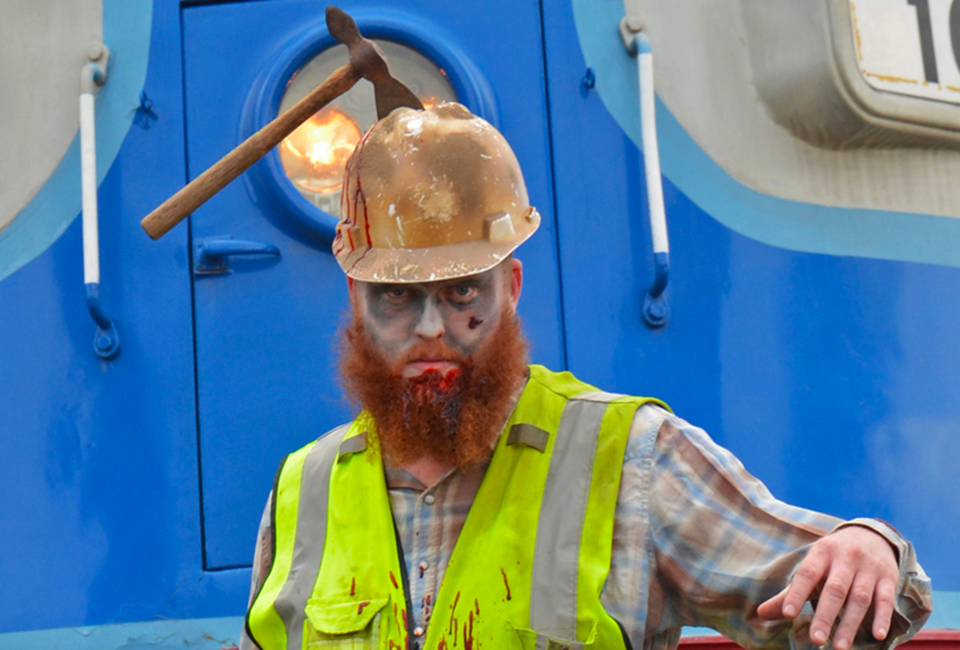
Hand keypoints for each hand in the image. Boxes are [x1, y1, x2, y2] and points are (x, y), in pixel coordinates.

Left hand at [757, 526, 898, 649]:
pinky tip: (877, 636)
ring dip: (850, 624)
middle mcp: (845, 558)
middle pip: (834, 589)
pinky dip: (882, 618)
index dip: (797, 593)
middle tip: (816, 640)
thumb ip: (790, 592)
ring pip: (859, 598)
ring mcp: (868, 568)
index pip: (806, 574)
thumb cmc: (834, 558)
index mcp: (821, 553)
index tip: (788, 614)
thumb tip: (760, 614)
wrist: (872, 534)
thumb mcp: (813, 566)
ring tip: (839, 647)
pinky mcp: (888, 578)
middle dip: (825, 615)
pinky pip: (886, 599)